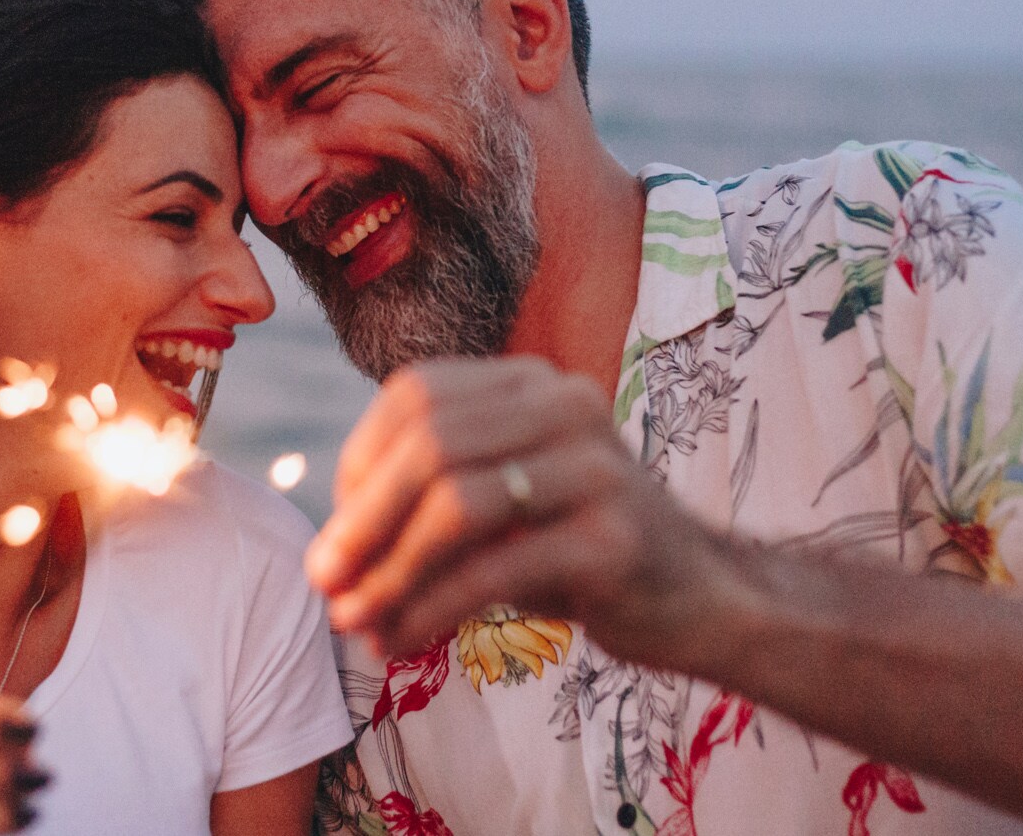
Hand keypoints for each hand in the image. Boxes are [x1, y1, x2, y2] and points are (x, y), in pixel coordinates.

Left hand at [304, 356, 736, 667]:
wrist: (699, 599)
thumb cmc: (577, 551)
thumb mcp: (501, 509)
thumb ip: (427, 504)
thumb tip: (327, 557)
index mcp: (532, 381)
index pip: (414, 395)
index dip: (358, 463)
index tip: (335, 534)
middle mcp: (566, 405)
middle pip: (430, 445)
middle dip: (363, 520)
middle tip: (323, 583)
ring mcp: (596, 467)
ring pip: (457, 504)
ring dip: (391, 570)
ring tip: (355, 621)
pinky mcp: (614, 538)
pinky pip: (496, 568)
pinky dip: (433, 608)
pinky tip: (404, 640)